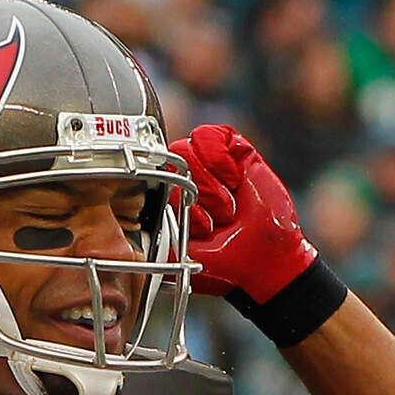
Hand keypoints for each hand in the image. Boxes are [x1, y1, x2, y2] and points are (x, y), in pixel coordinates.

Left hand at [169, 124, 316, 303]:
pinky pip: (211, 134)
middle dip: (197, 194)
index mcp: (170, 197)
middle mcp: (188, 176)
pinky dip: (219, 158)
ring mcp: (210, 161)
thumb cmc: (226, 259)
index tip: (202, 228)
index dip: (177, 202)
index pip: (153, 179)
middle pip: (171, 163)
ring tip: (229, 203)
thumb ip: (155, 237)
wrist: (265, 260)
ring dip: (210, 180)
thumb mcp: (180, 253)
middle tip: (221, 218)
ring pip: (187, 148)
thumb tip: (129, 233)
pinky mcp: (234, 149)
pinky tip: (234, 180)